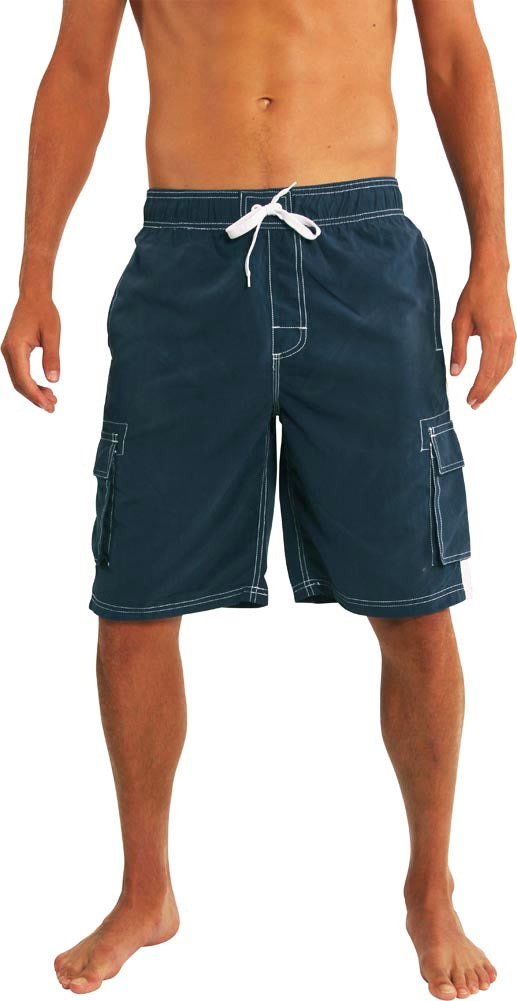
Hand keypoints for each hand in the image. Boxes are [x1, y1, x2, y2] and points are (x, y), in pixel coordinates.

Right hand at [1, 294, 60, 412]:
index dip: (36, 395)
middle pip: (19, 383)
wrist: (33, 297)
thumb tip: (54, 380)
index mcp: (15, 348)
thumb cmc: (44, 312)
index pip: (23, 379)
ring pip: (18, 380)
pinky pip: (19, 373)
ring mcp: (8, 352)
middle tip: (52, 407)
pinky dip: (31, 383)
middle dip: (35, 397)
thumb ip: (52, 357)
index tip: (49, 405)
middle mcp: (7, 352)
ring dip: (33, 392)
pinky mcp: (12, 352)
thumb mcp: (52, 334)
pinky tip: (44, 388)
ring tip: (52, 399)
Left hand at [450, 271, 515, 407]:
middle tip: (474, 405)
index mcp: (493, 337)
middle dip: (486, 391)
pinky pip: (508, 359)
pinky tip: (491, 378)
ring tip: (481, 395)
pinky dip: (499, 372)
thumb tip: (455, 373)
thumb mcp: (459, 323)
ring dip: (494, 383)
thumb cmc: (473, 296)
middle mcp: (506, 339)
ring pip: (505, 368)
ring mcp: (512, 337)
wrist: (491, 278)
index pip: (486, 371)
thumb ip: (458, 349)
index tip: (469, 401)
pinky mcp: (512, 334)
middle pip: (497, 373)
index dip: (478, 388)